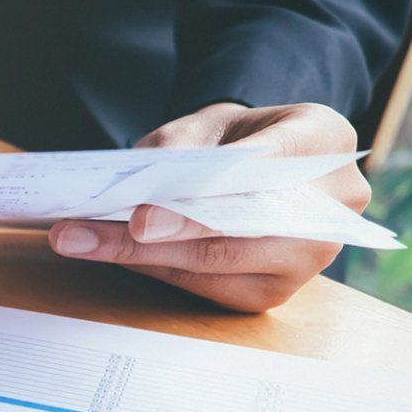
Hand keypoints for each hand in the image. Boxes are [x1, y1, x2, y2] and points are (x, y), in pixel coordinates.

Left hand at [47, 102, 368, 311]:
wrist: (262, 164)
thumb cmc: (236, 138)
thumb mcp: (210, 120)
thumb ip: (179, 147)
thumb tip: (134, 193)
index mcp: (325, 140)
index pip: (263, 168)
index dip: (201, 195)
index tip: (141, 215)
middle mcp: (334, 205)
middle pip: (235, 230)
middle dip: (153, 237)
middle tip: (83, 235)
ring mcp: (310, 256)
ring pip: (215, 264)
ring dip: (137, 257)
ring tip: (77, 243)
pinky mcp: (275, 291)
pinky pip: (207, 287)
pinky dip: (154, 269)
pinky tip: (109, 255)